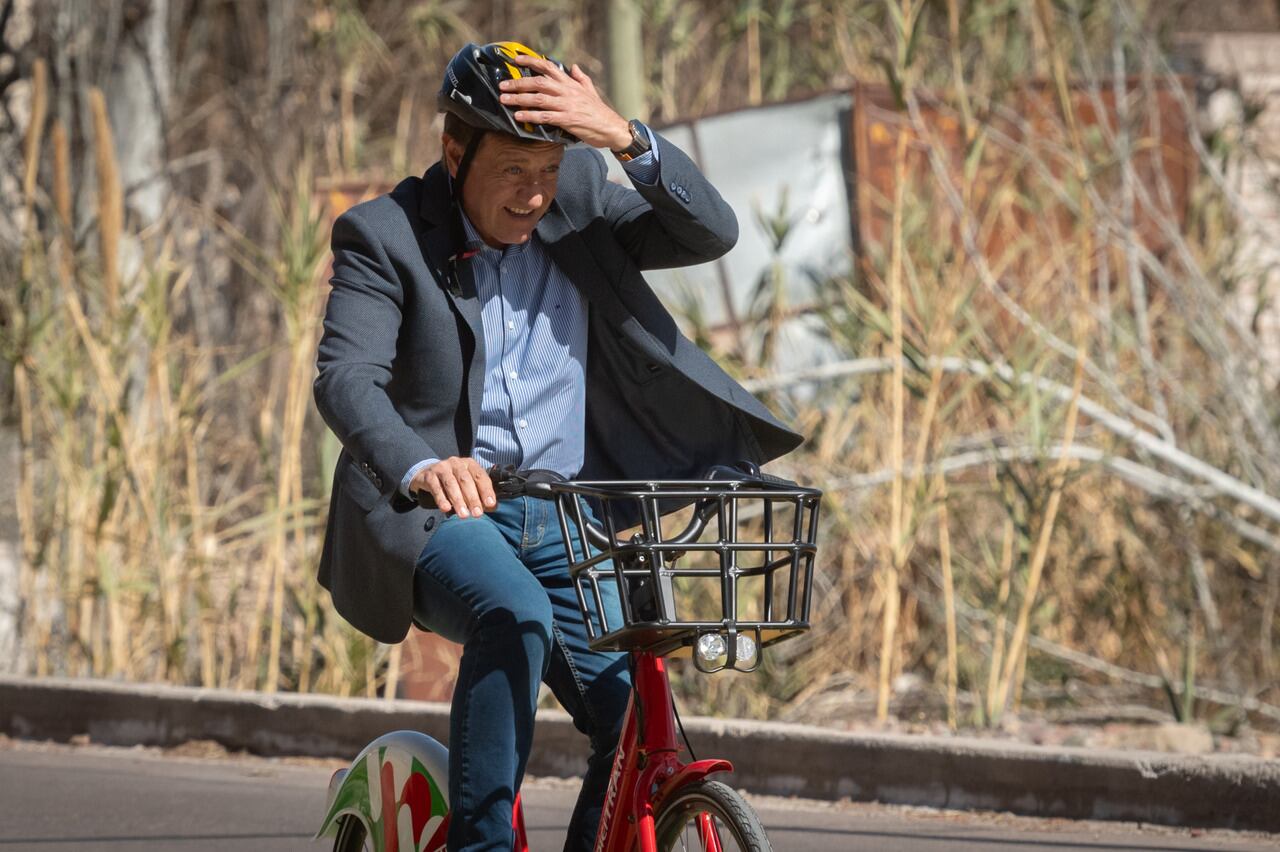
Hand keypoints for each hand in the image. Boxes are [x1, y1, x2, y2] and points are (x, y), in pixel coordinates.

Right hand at [412, 457, 496, 517]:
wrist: (428, 474)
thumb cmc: (453, 481)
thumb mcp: (467, 484)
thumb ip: (479, 494)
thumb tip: (492, 507)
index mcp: (470, 464)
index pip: (480, 476)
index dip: (486, 490)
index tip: (490, 504)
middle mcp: (456, 463)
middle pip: (466, 480)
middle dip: (473, 498)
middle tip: (477, 513)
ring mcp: (442, 468)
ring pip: (451, 484)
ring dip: (458, 501)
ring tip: (464, 515)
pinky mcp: (429, 475)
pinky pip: (436, 488)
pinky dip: (442, 499)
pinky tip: (446, 509)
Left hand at [498, 54, 631, 150]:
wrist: (611, 128)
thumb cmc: (599, 111)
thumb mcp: (590, 90)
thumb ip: (580, 78)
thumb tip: (573, 67)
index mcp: (570, 83)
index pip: (548, 67)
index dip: (530, 61)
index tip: (515, 59)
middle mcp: (567, 91)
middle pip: (538, 82)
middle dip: (518, 83)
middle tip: (502, 85)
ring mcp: (566, 105)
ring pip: (538, 99)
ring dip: (519, 99)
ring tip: (504, 99)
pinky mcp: (567, 120)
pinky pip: (545, 117)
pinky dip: (530, 116)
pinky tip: (518, 116)